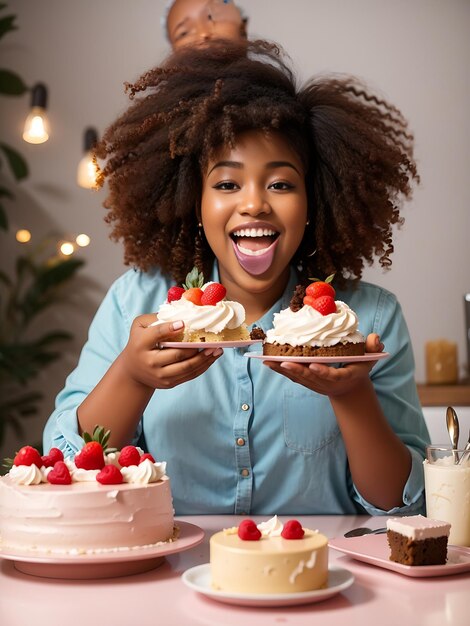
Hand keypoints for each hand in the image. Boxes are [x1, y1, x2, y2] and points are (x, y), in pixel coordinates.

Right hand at [119, 314, 222, 389]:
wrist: (133, 370)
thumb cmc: (140, 342)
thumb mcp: (140, 326)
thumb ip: (156, 319)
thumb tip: (181, 316)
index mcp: (141, 344)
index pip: (157, 334)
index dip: (170, 328)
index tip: (183, 323)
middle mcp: (150, 362)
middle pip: (177, 355)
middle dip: (196, 347)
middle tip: (211, 340)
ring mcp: (160, 375)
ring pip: (187, 367)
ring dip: (205, 359)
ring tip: (217, 350)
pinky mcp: (168, 383)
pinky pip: (189, 375)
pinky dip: (202, 367)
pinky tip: (211, 358)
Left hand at [263, 333, 383, 396]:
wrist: (349, 386)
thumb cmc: (359, 367)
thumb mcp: (370, 358)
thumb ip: (373, 348)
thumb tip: (375, 338)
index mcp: (343, 377)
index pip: (332, 375)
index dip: (323, 372)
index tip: (314, 366)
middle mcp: (326, 383)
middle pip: (310, 378)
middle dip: (297, 370)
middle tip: (284, 362)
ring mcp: (315, 384)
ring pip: (297, 377)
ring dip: (283, 370)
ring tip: (268, 361)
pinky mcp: (306, 381)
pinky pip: (291, 376)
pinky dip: (279, 369)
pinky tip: (267, 362)